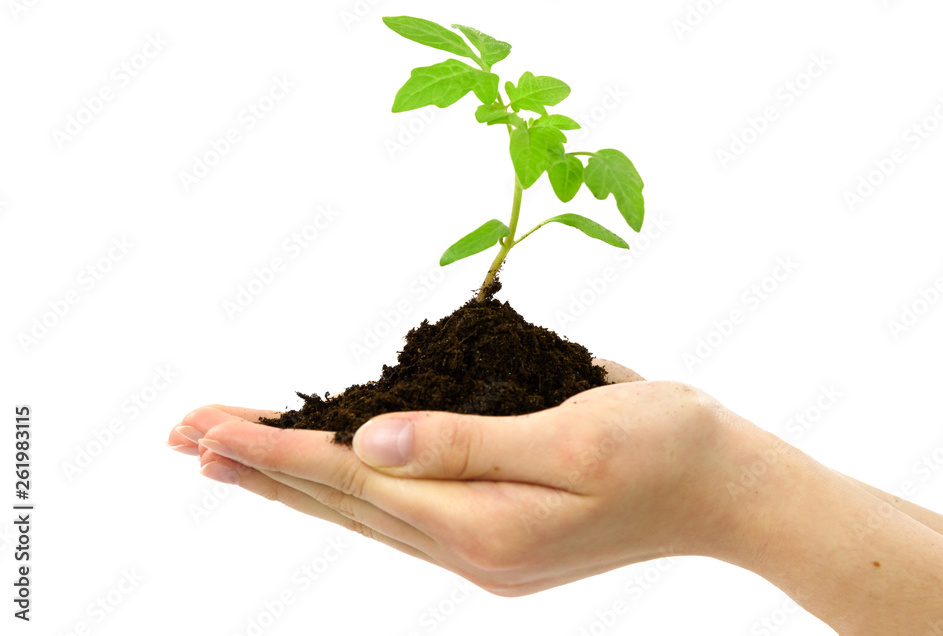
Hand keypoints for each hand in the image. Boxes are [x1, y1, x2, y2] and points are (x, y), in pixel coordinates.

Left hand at [167, 360, 757, 595]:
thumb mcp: (573, 436)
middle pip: (342, 502)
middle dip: (260, 466)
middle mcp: (471, 546)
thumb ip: (467, 443)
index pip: (353, 481)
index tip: (204, 426)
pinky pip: (400, 512)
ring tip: (229, 456)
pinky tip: (327, 474)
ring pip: (363, 511)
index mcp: (484, 525)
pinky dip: (348, 488)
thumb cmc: (664, 447)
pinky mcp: (497, 533)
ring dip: (292, 481)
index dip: (276, 448)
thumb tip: (370, 442)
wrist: (728, 487)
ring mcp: (483, 547)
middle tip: (184, 435)